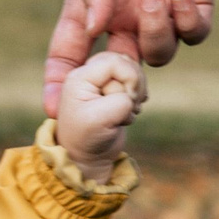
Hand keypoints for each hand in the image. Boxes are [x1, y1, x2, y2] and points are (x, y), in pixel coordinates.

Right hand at [44, 0, 218, 116]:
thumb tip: (93, 29)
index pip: (69, 51)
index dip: (59, 83)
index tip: (52, 110)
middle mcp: (124, 11)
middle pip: (116, 68)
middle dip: (118, 80)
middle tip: (123, 66)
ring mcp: (161, 6)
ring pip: (159, 55)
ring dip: (157, 33)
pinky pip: (193, 33)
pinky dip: (186, 24)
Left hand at [56, 51, 146, 176]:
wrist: (86, 157)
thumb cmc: (86, 140)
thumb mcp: (100, 120)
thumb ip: (120, 101)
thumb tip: (132, 95)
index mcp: (80, 77)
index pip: (114, 61)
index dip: (129, 78)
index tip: (127, 101)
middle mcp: (88, 74)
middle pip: (125, 61)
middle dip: (135, 83)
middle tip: (130, 105)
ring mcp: (101, 80)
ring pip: (132, 69)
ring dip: (138, 91)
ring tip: (128, 112)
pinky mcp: (113, 87)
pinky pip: (135, 79)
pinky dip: (139, 95)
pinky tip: (131, 110)